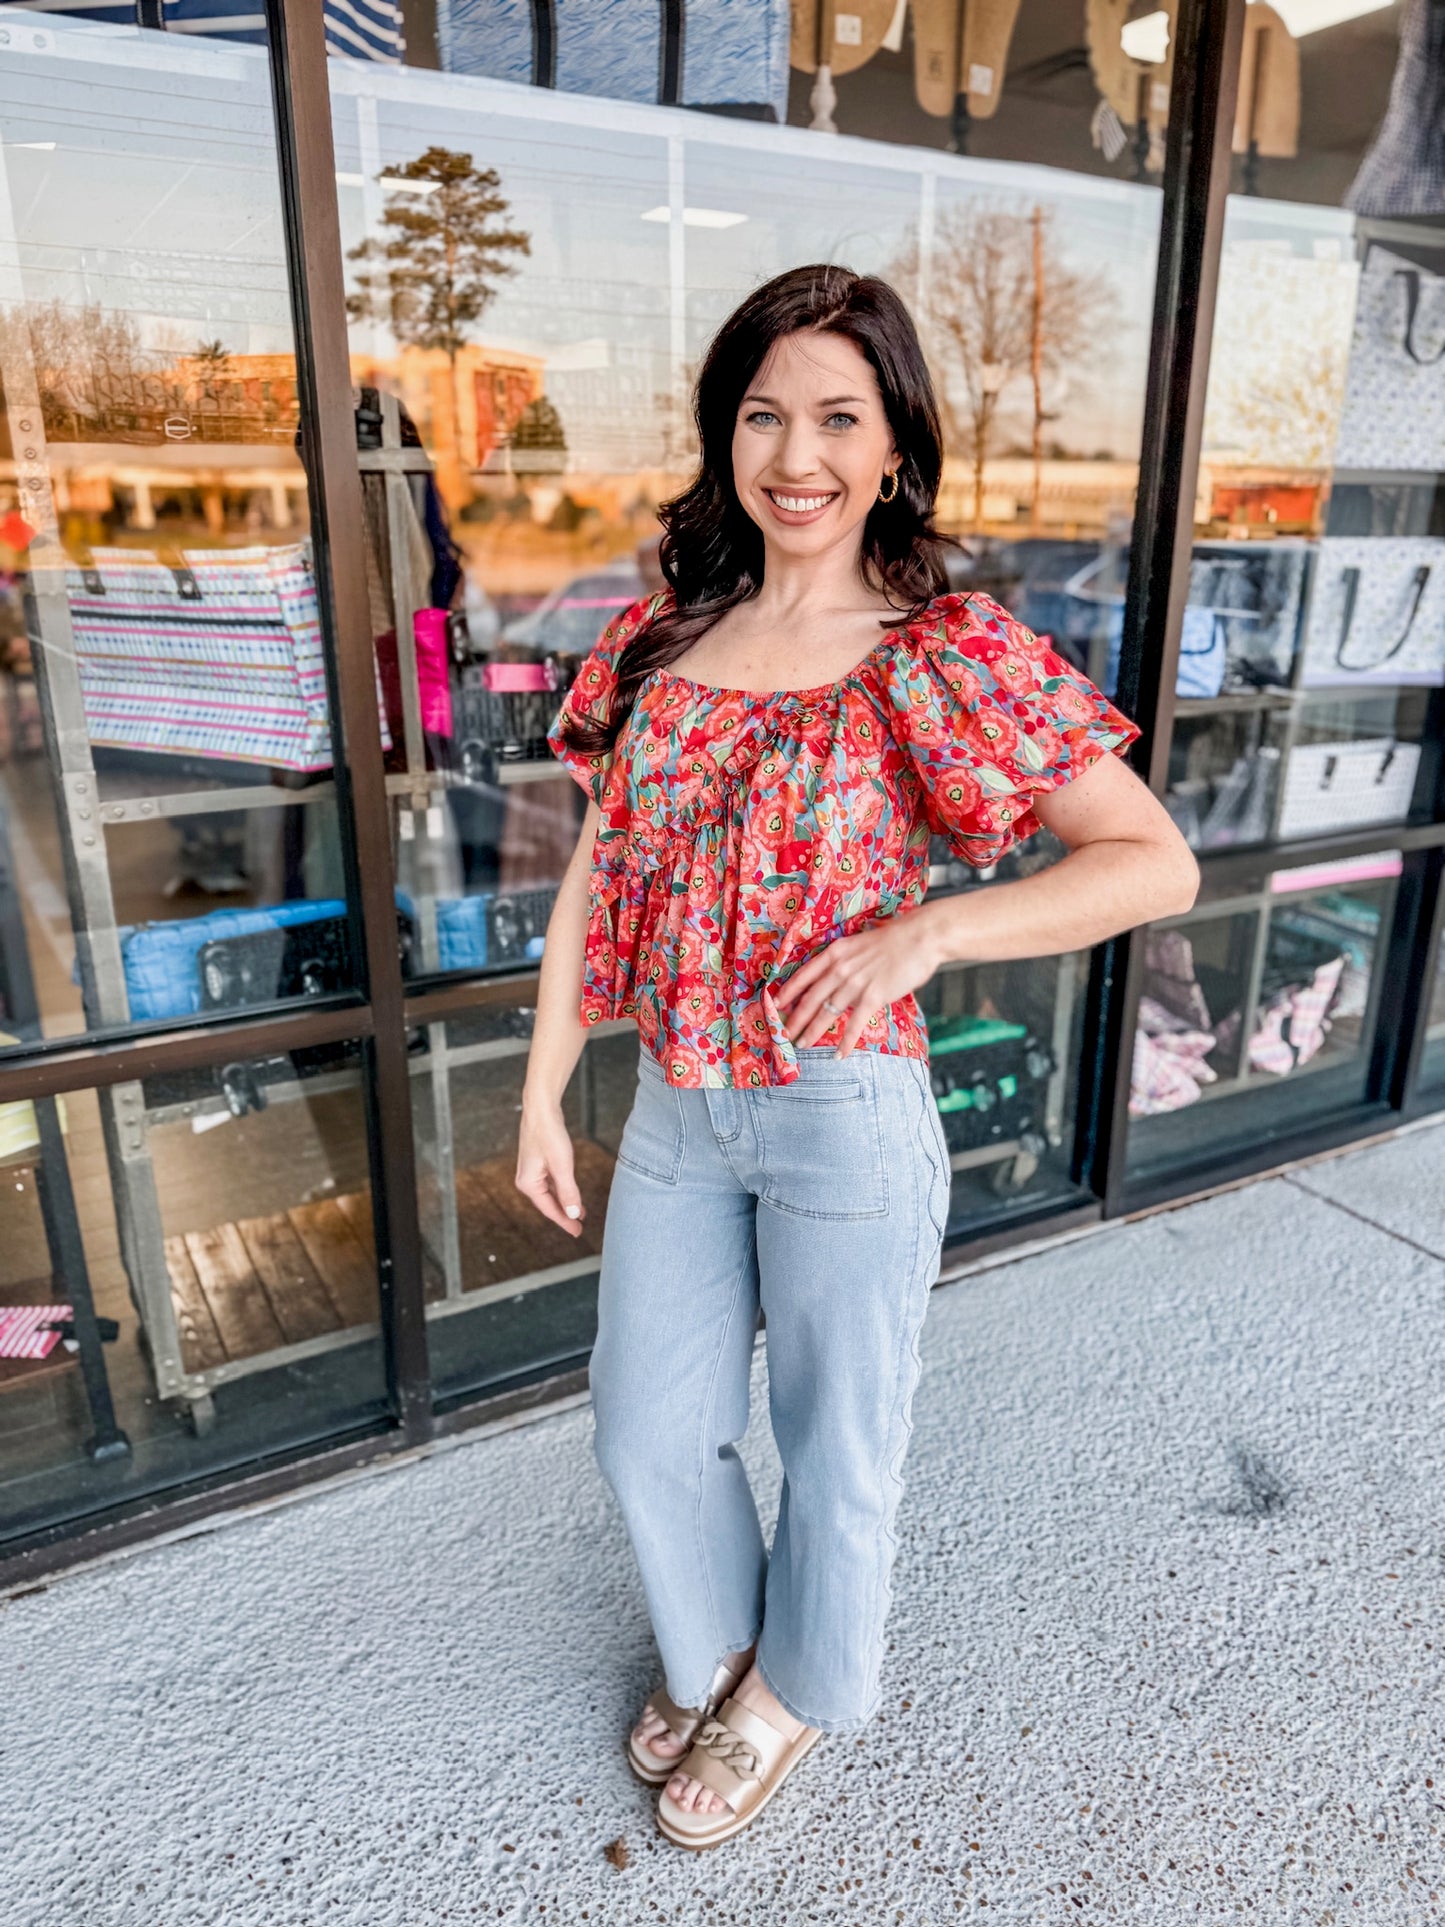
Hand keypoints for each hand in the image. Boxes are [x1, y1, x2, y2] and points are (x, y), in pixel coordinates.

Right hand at [515, 1093, 586, 1236]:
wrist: (541, 1109)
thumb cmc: (549, 1135)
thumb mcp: (562, 1166)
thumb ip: (568, 1192)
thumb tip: (573, 1214)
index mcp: (528, 1184)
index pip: (549, 1209)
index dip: (565, 1222)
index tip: (578, 1232)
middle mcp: (526, 1180)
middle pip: (549, 1204)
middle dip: (565, 1215)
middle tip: (580, 1228)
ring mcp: (531, 1172)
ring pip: (550, 1193)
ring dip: (565, 1203)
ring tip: (580, 1213)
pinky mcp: (537, 1163)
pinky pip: (550, 1183)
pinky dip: (562, 1190)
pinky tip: (572, 1194)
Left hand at [772, 905, 947, 1057]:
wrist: (920, 937)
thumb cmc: (895, 940)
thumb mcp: (860, 944)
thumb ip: (846, 961)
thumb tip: (838, 979)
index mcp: (835, 952)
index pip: (803, 975)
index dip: (787, 992)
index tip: (775, 1005)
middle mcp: (840, 968)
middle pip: (810, 999)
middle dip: (794, 1019)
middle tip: (783, 1035)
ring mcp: (855, 983)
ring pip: (826, 1013)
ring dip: (812, 1032)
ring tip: (802, 1045)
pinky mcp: (872, 996)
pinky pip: (854, 1024)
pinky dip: (846, 1041)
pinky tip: (839, 1054)